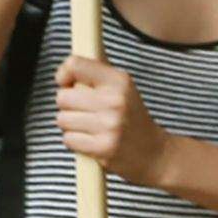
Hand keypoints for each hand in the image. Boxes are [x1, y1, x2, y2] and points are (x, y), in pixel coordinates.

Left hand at [53, 57, 172, 185]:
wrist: (155, 153)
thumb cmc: (132, 119)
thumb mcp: (122, 88)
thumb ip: (95, 74)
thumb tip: (64, 72)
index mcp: (119, 81)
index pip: (74, 65)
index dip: (65, 75)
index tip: (69, 84)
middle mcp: (115, 101)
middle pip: (62, 97)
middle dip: (69, 106)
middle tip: (87, 112)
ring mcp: (109, 125)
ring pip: (63, 120)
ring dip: (72, 126)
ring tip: (92, 128)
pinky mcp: (103, 147)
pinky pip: (69, 139)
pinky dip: (77, 143)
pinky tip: (93, 141)